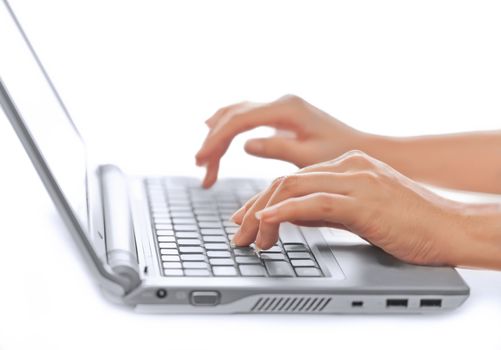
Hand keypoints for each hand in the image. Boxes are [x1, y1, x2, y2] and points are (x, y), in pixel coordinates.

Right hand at [195, 95, 366, 187]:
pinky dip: (229, 131)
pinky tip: (217, 138)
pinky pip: (246, 119)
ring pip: (237, 114)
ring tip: (204, 160)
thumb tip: (244, 144)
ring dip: (218, 135)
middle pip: (233, 115)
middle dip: (213, 140)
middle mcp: (280, 103)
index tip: (201, 160)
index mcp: (286, 109)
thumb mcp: (309, 156)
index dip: (216, 140)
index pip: (239, 121)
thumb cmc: (340, 155)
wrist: (362, 150)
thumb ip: (276, 148)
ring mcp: (279, 108)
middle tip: (200, 165)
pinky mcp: (280, 117)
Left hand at [231, 150, 467, 265]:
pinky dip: (285, 212)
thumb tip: (290, 215)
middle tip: (239, 234)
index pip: (293, 180)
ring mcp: (355, 180)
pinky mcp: (362, 200)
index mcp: (347, 165)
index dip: (263, 200)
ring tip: (248, 237)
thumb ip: (324, 207)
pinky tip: (266, 222)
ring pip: (293, 189)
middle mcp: (348, 166)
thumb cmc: (409, 221)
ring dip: (263, 214)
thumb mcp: (358, 210)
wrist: (449, 226)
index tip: (247, 219)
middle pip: (285, 182)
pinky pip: (315, 202)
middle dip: (255, 209)